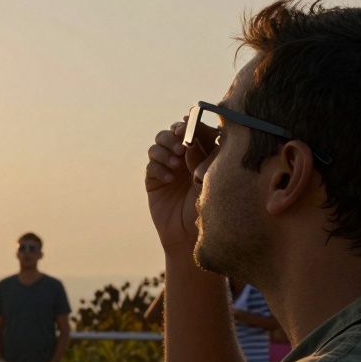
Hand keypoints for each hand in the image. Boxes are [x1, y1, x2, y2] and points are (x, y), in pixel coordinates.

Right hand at [145, 118, 211, 253]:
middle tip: (180, 142)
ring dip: (166, 149)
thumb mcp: (208, 182)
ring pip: (160, 143)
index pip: (196, 130)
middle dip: (176, 134)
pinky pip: (152, 163)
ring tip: (176, 164)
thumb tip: (190, 138)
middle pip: (175, 131)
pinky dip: (159, 167)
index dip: (192, 124)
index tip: (190, 123)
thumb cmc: (207, 211)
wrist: (189, 237)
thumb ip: (200, 159)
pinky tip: (170, 180)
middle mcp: (185, 156)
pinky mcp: (154, 178)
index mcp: (203, 152)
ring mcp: (168, 165)